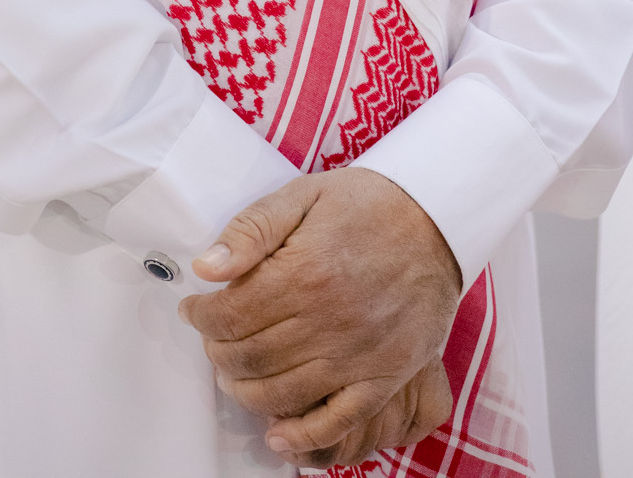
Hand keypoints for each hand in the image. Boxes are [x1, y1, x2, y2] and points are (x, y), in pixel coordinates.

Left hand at [178, 167, 460, 464]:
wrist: (437, 219)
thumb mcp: (303, 194)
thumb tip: (206, 267)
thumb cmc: (366, 204)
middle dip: (218, 353)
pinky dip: (302, 437)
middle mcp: (329, 320)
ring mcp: (358, 355)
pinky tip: (278, 435)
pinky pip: (336, 422)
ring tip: (235, 375)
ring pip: (281, 394)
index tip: (196, 310)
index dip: (202, 316)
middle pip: (250, 357)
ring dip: (245, 391)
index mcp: (305, 272)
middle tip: (213, 341)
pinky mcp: (384, 378)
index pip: (230, 314)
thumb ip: (251, 229)